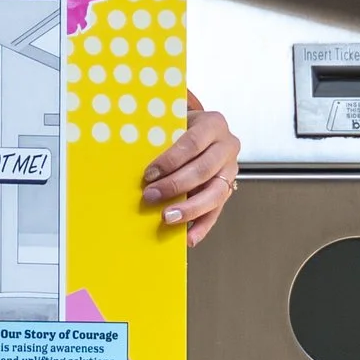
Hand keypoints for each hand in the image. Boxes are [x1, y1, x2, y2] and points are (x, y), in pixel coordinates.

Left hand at [141, 95, 240, 246]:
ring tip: (167, 218)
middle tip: (150, 196)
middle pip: (203, 169)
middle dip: (175, 185)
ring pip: (215, 193)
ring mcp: (231, 169)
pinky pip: (218, 211)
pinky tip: (188, 237)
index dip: (170, 160)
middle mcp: (227, 146)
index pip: (192, 143)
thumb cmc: (183, 127)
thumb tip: (128, 155)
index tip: (149, 173)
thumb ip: (160, 135)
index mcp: (213, 124)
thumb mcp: (174, 122)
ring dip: (190, 209)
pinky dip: (202, 226)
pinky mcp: (229, 189)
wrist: (205, 131)